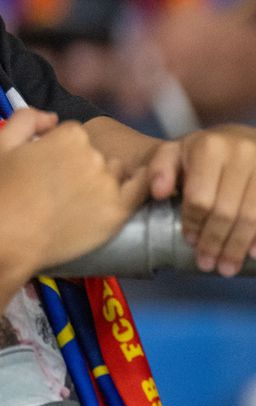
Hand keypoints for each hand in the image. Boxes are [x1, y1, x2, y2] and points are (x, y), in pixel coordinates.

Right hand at [0, 109, 148, 273]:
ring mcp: (109, 184)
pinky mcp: (118, 212)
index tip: (45, 167)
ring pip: (114, 172)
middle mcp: (95, 155)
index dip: (58, 148)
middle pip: (95, 152)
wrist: (8, 237)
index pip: (74, 135)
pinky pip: (140, 192)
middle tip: (57, 187)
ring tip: (77, 200)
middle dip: (80, 164)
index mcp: (70, 135)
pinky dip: (139, 188)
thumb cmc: (1, 190)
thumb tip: (52, 119)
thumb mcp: (1, 142)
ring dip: (103, 179)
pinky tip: (123, 193)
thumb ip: (27, 118)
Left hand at [149, 124, 255, 275]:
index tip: (190, 242)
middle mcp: (241, 154)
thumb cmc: (201, 151)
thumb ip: (160, 170)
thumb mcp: (173, 152)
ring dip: (237, 246)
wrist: (238, 138)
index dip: (194, 223)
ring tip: (226, 267)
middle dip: (215, 241)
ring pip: (251, 216)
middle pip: (226, 211)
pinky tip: (253, 254)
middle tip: (208, 264)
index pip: (200, 197)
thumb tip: (159, 193)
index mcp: (209, 148)